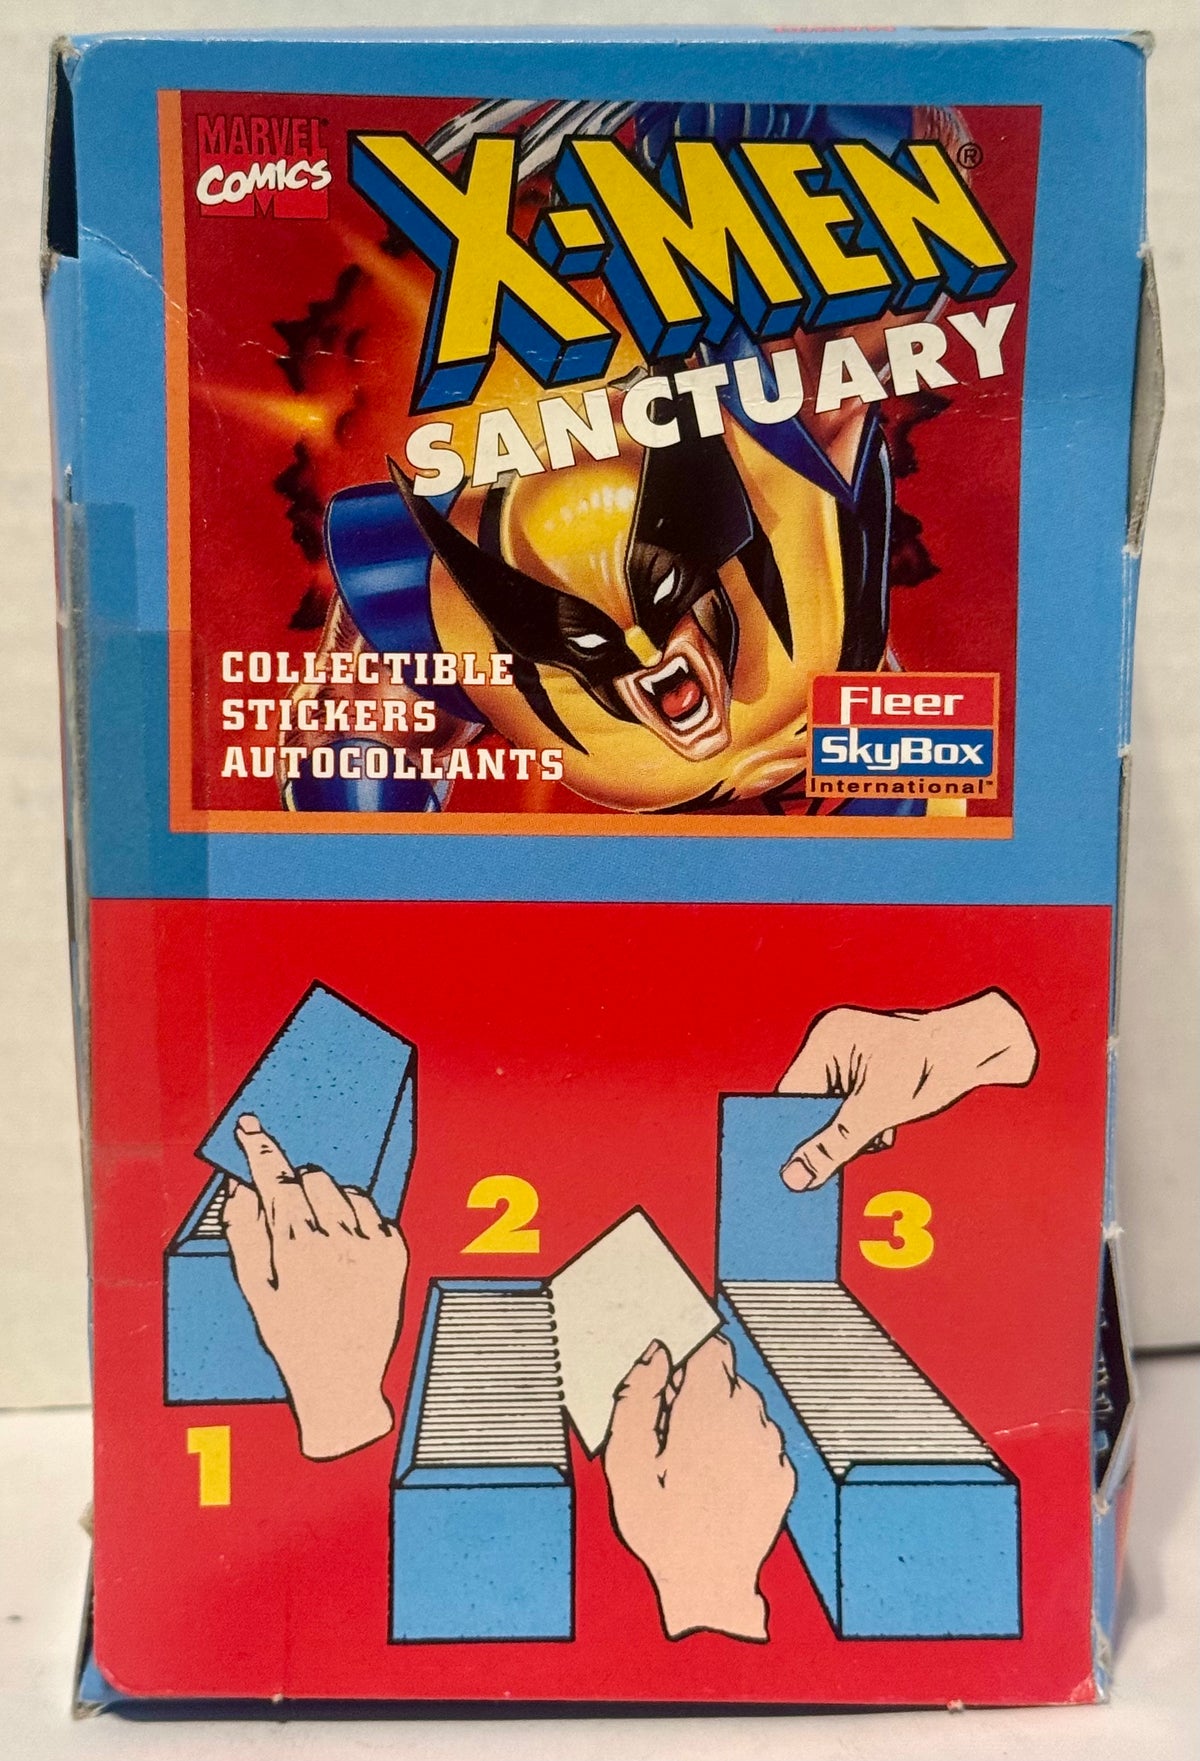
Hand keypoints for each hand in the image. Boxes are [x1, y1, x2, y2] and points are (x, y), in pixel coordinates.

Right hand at [223, 1113, 407, 1458]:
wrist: (341, 1380)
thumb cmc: (292, 1336)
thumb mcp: (255, 1290)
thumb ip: (243, 1233)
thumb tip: (241, 1188)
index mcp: (295, 1248)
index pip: (275, 1178)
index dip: (260, 1148)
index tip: (251, 1126)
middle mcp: (337, 1240)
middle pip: (310, 1178)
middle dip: (295, 1191)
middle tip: (291, 1225)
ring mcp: (371, 1244)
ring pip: (342, 1190)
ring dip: (326, 1204)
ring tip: (319, 1246)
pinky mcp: (395, 1251)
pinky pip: (371, 1210)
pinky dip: (356, 1220)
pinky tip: (345, 1253)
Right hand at [603, 1336, 794, 1640]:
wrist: (709, 1587)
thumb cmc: (662, 1525)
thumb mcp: (627, 1458)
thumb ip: (638, 1394)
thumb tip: (656, 1351)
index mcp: (709, 1406)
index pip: (711, 1345)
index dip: (686, 1352)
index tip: (668, 1371)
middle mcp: (750, 1419)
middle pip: (727, 1377)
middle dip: (698, 1390)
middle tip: (668, 1431)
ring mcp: (772, 1448)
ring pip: (746, 1408)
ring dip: (721, 1418)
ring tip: (691, 1463)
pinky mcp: (783, 1474)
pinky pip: (760, 1442)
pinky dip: (740, 1449)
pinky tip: (716, 1480)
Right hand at [778, 989, 1037, 1188]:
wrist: (982, 1047)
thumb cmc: (935, 1064)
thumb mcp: (878, 1112)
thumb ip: (834, 1145)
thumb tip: (796, 1176)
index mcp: (828, 1039)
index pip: (790, 1093)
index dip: (789, 1130)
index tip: (788, 1167)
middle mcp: (835, 1044)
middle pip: (811, 1103)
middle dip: (824, 1134)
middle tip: (826, 1165)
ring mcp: (853, 1057)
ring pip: (833, 1110)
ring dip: (850, 1134)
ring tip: (873, 1140)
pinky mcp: (872, 1071)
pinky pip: (853, 1106)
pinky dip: (866, 1126)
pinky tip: (885, 1133)